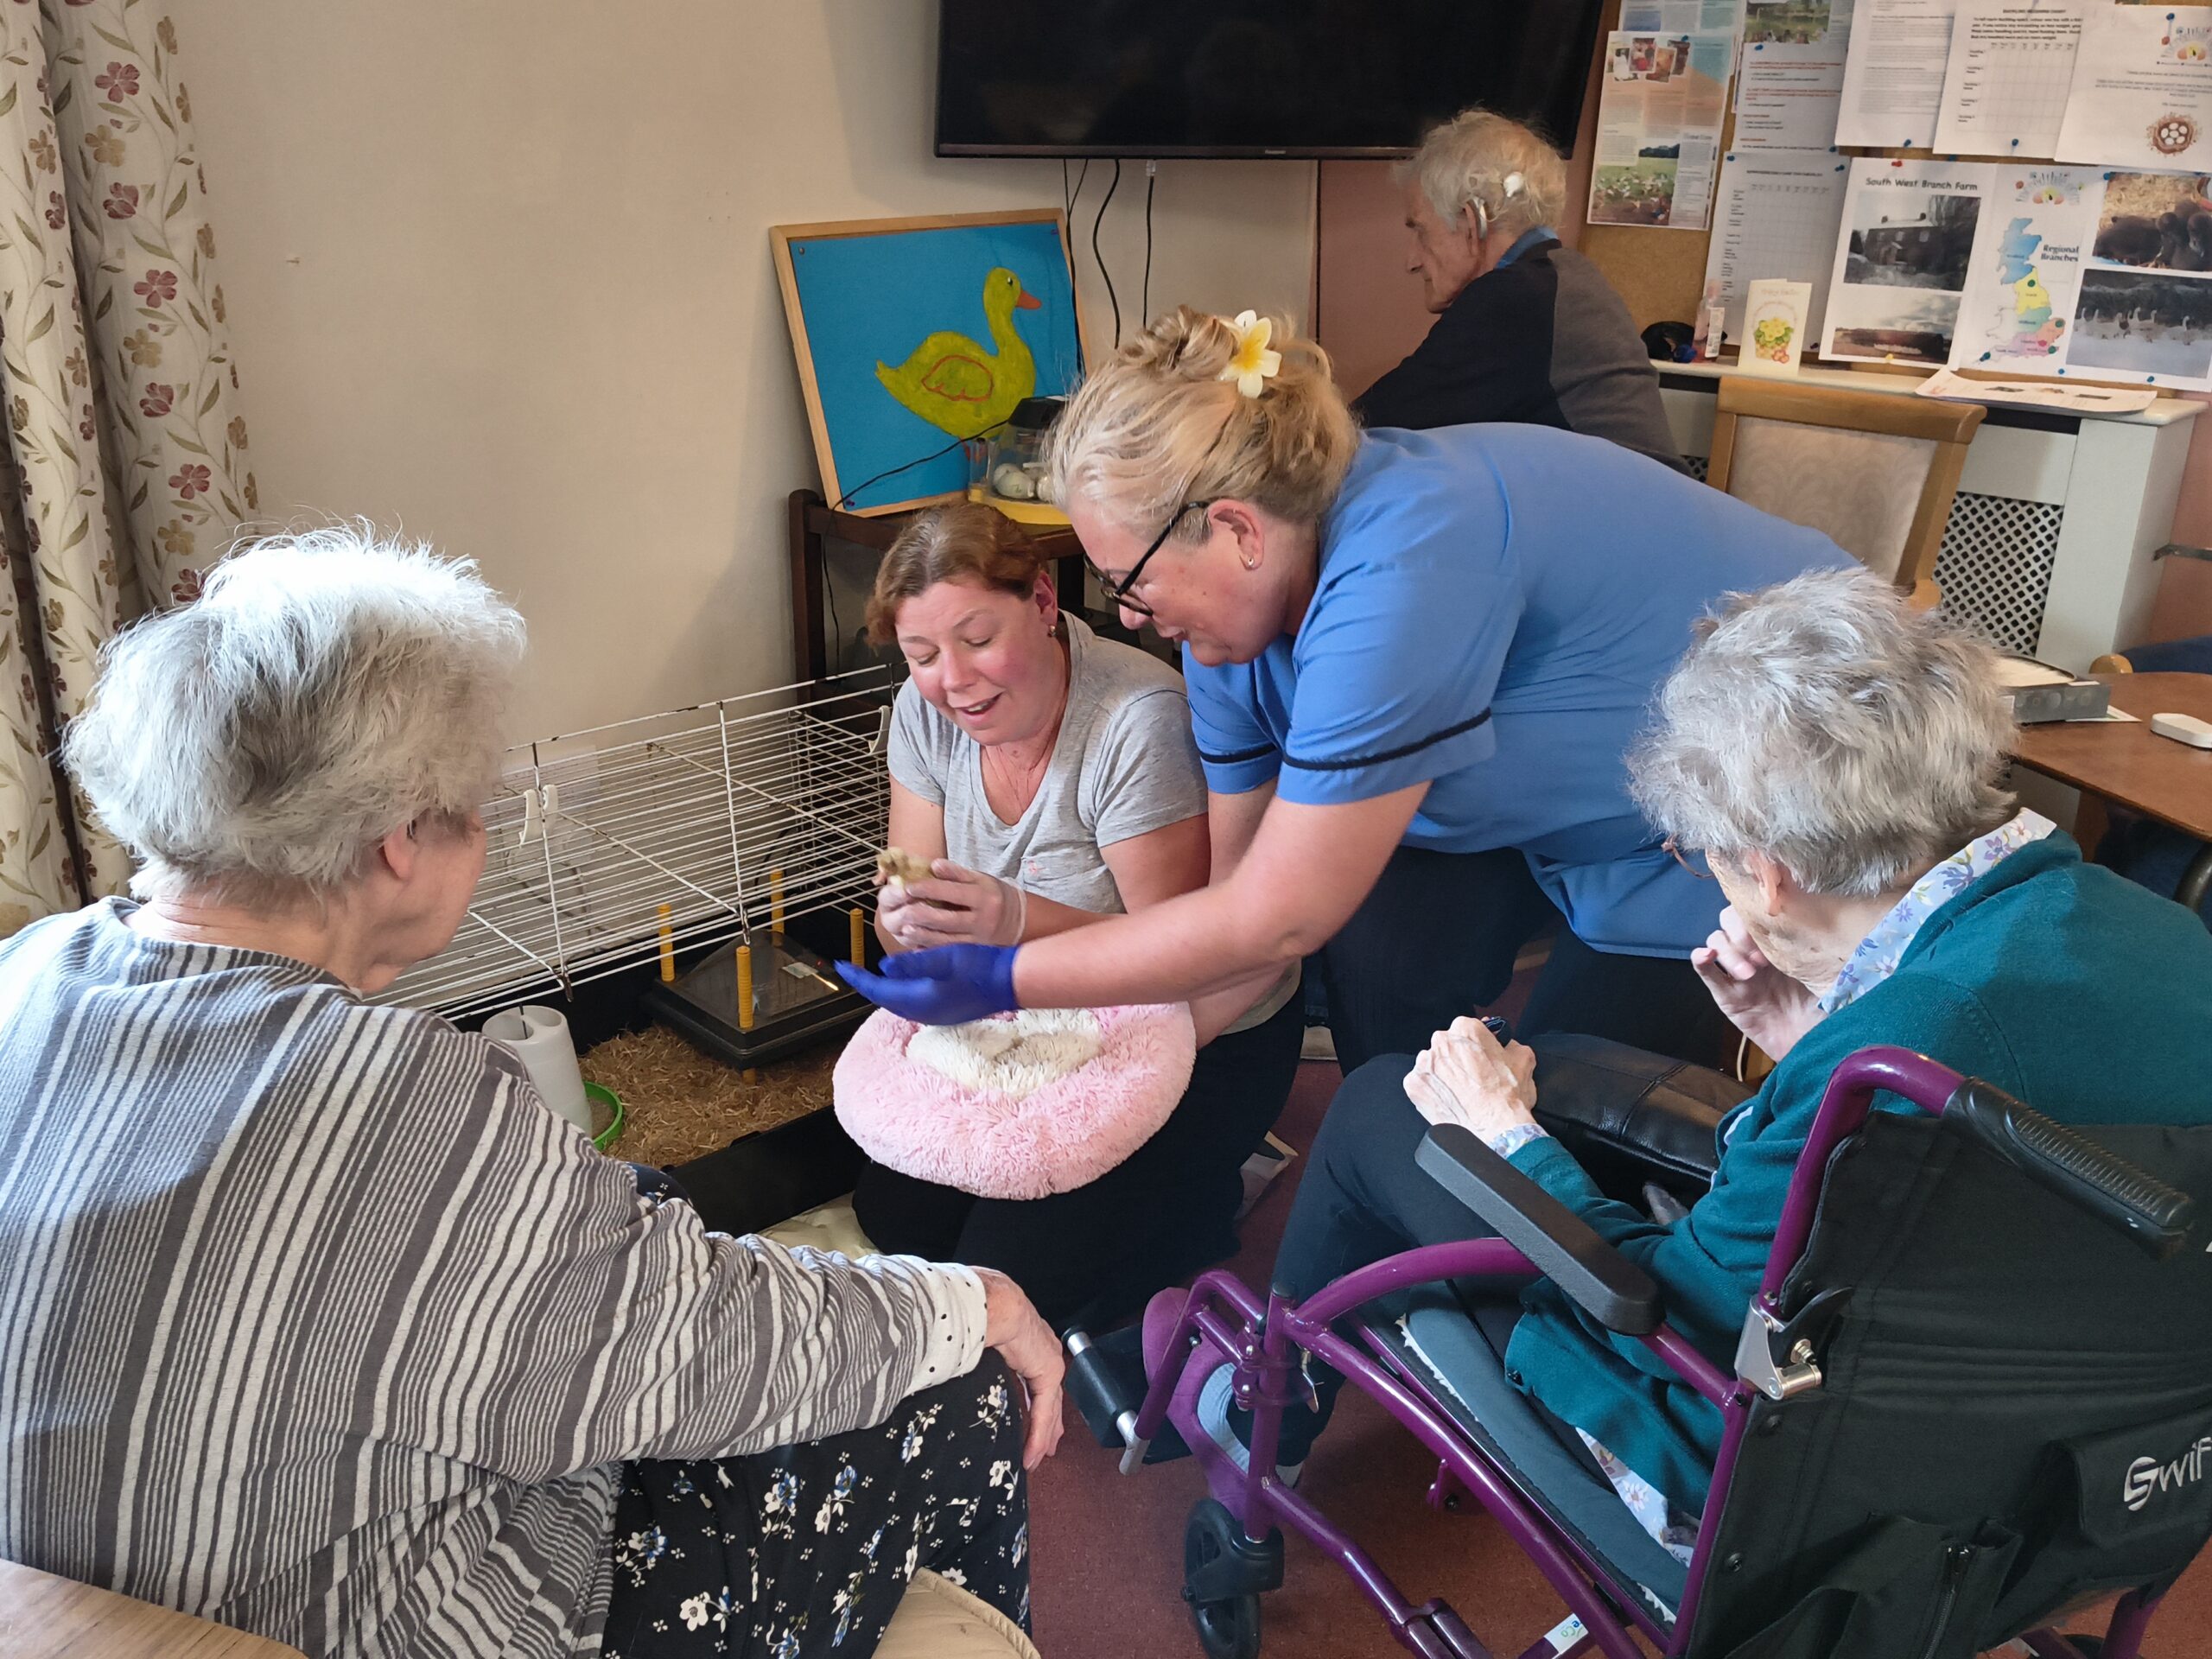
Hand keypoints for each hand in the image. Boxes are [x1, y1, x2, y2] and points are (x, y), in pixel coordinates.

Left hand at [836, 944, 1020, 1023]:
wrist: (1011, 982)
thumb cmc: (978, 967)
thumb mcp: (943, 958)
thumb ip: (912, 964)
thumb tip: (883, 967)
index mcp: (919, 1000)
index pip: (878, 991)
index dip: (858, 978)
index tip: (841, 966)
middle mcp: (924, 1012)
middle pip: (886, 999)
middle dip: (868, 984)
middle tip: (854, 969)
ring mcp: (937, 1014)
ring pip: (900, 1001)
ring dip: (886, 987)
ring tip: (875, 972)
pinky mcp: (947, 1011)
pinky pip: (915, 1002)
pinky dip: (903, 990)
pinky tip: (906, 978)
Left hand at [880, 860, 1026, 948]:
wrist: (1019, 921)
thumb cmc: (994, 895)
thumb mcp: (981, 879)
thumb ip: (957, 873)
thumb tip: (934, 866)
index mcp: (983, 896)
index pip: (953, 892)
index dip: (929, 889)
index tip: (909, 887)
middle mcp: (982, 919)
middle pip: (948, 919)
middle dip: (923, 915)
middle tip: (903, 911)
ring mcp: (978, 939)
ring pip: (947, 939)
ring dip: (924, 936)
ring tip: (905, 929)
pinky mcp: (975, 953)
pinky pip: (950, 952)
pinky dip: (932, 951)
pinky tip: (916, 948)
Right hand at [974, 1267, 1064, 1469]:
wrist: (990, 1301)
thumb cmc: (973, 1308)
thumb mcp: (972, 1336)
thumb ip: (967, 1351)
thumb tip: (941, 1360)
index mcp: (1023, 1334)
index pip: (1031, 1372)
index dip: (1031, 1397)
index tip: (1030, 1416)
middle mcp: (1040, 1346)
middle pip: (1047, 1393)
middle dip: (1047, 1421)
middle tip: (1045, 1445)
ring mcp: (1048, 1359)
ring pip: (1049, 1406)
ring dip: (1043, 1434)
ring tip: (1038, 1457)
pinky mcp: (1048, 1372)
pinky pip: (1044, 1411)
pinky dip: (1037, 1435)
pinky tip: (1033, 1455)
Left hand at [1401, 1014, 1538, 1141]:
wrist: (1496, 1128)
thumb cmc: (1508, 1096)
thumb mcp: (1523, 1058)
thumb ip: (1510, 1042)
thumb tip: (1505, 1042)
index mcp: (1466, 1029)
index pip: (1467, 1029)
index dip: (1475, 1044)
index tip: (1478, 1055)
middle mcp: (1441, 1042)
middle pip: (1447, 1045)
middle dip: (1457, 1059)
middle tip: (1472, 1077)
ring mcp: (1425, 1064)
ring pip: (1432, 1064)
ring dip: (1443, 1075)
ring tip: (1461, 1092)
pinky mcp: (1414, 1085)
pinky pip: (1421, 1084)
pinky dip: (1432, 1091)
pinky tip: (1449, 1100)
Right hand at [1690, 905, 1820, 1061]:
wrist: (1815, 1048)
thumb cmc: (1827, 1009)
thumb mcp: (1826, 971)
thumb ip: (1815, 945)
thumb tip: (1814, 912)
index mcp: (1781, 941)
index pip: (1756, 909)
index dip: (1757, 913)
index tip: (1773, 928)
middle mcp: (1757, 951)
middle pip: (1730, 919)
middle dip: (1740, 931)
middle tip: (1760, 954)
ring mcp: (1738, 972)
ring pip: (1716, 940)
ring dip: (1729, 951)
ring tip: (1749, 974)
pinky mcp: (1725, 995)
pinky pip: (1706, 972)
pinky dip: (1701, 959)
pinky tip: (1706, 956)